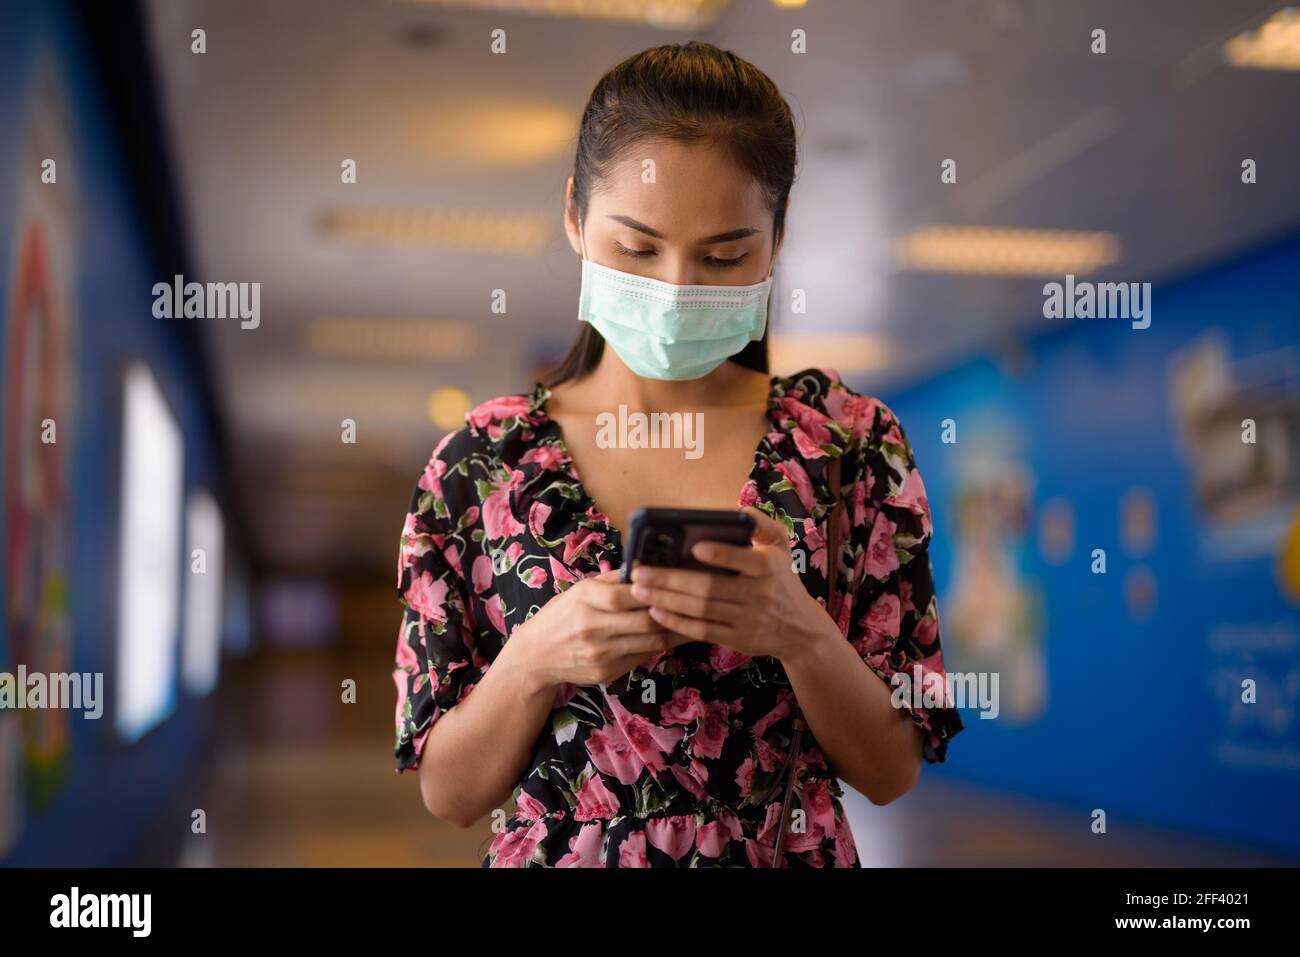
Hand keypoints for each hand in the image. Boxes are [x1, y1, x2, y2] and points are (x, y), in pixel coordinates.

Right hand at [509, 569, 694, 691]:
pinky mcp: (606, 672)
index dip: (657, 588)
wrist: (534, 656)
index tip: (678, 582)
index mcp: (585, 599)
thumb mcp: (580, 590)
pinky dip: (659, 645)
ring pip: (651, 641)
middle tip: (696, 603)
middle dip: (673, 612)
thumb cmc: (561, 616)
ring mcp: (600, 653)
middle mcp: (591, 627)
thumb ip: (612, 580)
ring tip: (694, 620)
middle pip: (646, 620)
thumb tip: (646, 566)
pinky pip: (642, 657)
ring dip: (675, 631)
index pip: (628, 593)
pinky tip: (672, 636)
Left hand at [629, 507, 838, 662]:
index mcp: (769, 567)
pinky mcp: (737, 639)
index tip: (695, 547)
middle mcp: (759, 595)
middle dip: (671, 580)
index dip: (722, 555)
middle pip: (710, 588)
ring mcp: (747, 620)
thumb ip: (761, 524)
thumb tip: (738, 511)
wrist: (802, 631)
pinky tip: (656, 611)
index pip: (746, 561)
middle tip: (639, 572)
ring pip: (701, 610)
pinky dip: (677, 622)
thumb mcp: (781, 547)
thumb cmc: (782, 580)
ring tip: (639, 589)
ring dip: (666, 600)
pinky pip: (702, 631)